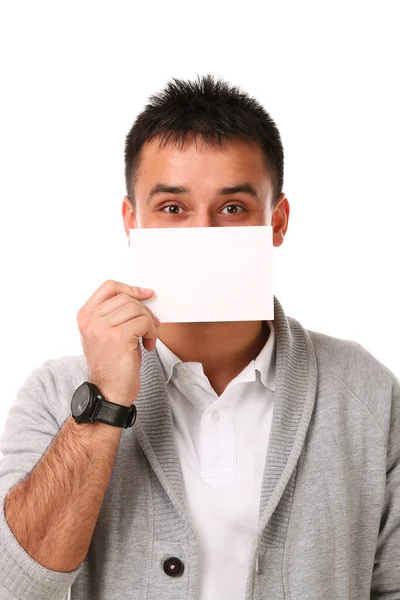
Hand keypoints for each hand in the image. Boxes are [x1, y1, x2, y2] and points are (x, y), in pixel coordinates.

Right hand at [77, 280, 159, 406]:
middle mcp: (90, 320)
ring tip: (147, 339)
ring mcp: (102, 327)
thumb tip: (141, 296)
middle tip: (151, 326)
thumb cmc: (111, 365)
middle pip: (126, 298)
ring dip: (149, 323)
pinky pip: (144, 322)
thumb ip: (115, 314)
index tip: (146, 294)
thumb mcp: (105, 334)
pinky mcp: (118, 337)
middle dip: (144, 311)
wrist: (108, 393)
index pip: (109, 287)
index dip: (130, 288)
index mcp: (85, 316)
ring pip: (137, 309)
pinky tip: (148, 346)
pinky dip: (152, 333)